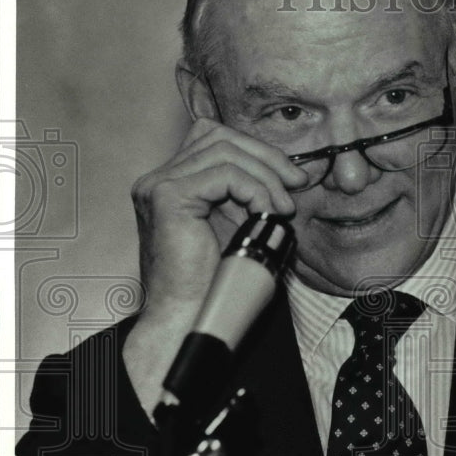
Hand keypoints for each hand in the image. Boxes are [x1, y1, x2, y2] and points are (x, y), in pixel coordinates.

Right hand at [124, 118, 307, 416]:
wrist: (189, 319)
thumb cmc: (215, 283)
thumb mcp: (239, 227)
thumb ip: (249, 195)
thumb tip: (289, 172)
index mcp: (173, 183)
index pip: (217, 140)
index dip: (257, 151)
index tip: (291, 178)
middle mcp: (159, 179)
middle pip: (220, 137)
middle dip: (267, 157)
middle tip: (297, 183)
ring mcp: (159, 185)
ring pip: (225, 152)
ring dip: (266, 176)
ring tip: (284, 207)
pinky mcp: (167, 197)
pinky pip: (224, 173)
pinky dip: (255, 189)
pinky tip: (268, 212)